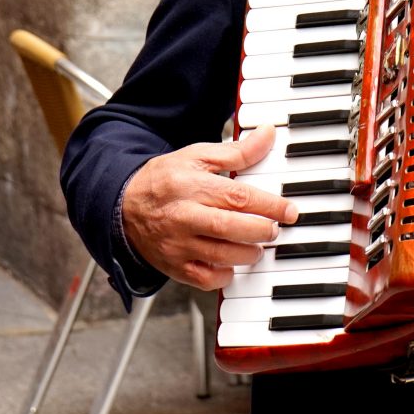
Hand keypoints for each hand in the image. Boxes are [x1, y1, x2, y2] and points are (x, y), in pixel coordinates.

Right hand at [121, 124, 298, 290]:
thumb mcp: (198, 156)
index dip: (270, 205)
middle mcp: (184, 217)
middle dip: (262, 231)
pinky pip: (206, 279)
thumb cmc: (164, 180)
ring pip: (222, 257)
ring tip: (257, 243)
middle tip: (274, 228)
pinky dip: (225, 274)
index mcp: (192, 186)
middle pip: (232, 228)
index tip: (290, 210)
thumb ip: (237, 151)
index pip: (239, 197)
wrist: (123, 207)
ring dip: (248, 253)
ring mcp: (178, 245)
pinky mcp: (174, 267)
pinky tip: (232, 261)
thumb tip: (268, 134)